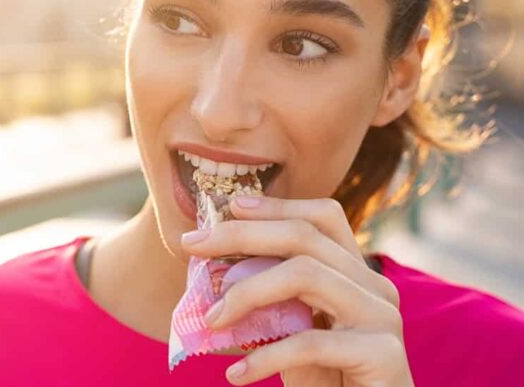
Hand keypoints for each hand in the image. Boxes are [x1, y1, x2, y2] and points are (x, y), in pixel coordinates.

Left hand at [180, 196, 413, 386]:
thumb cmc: (328, 383)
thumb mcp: (294, 334)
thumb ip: (271, 303)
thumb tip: (213, 273)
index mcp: (357, 275)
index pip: (323, 218)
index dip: (277, 206)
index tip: (231, 206)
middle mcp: (376, 287)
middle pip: (305, 237)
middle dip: (241, 235)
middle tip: (192, 246)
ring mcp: (383, 318)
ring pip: (306, 274)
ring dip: (246, 293)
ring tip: (211, 321)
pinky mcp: (383, 355)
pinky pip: (310, 341)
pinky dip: (266, 357)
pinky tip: (236, 374)